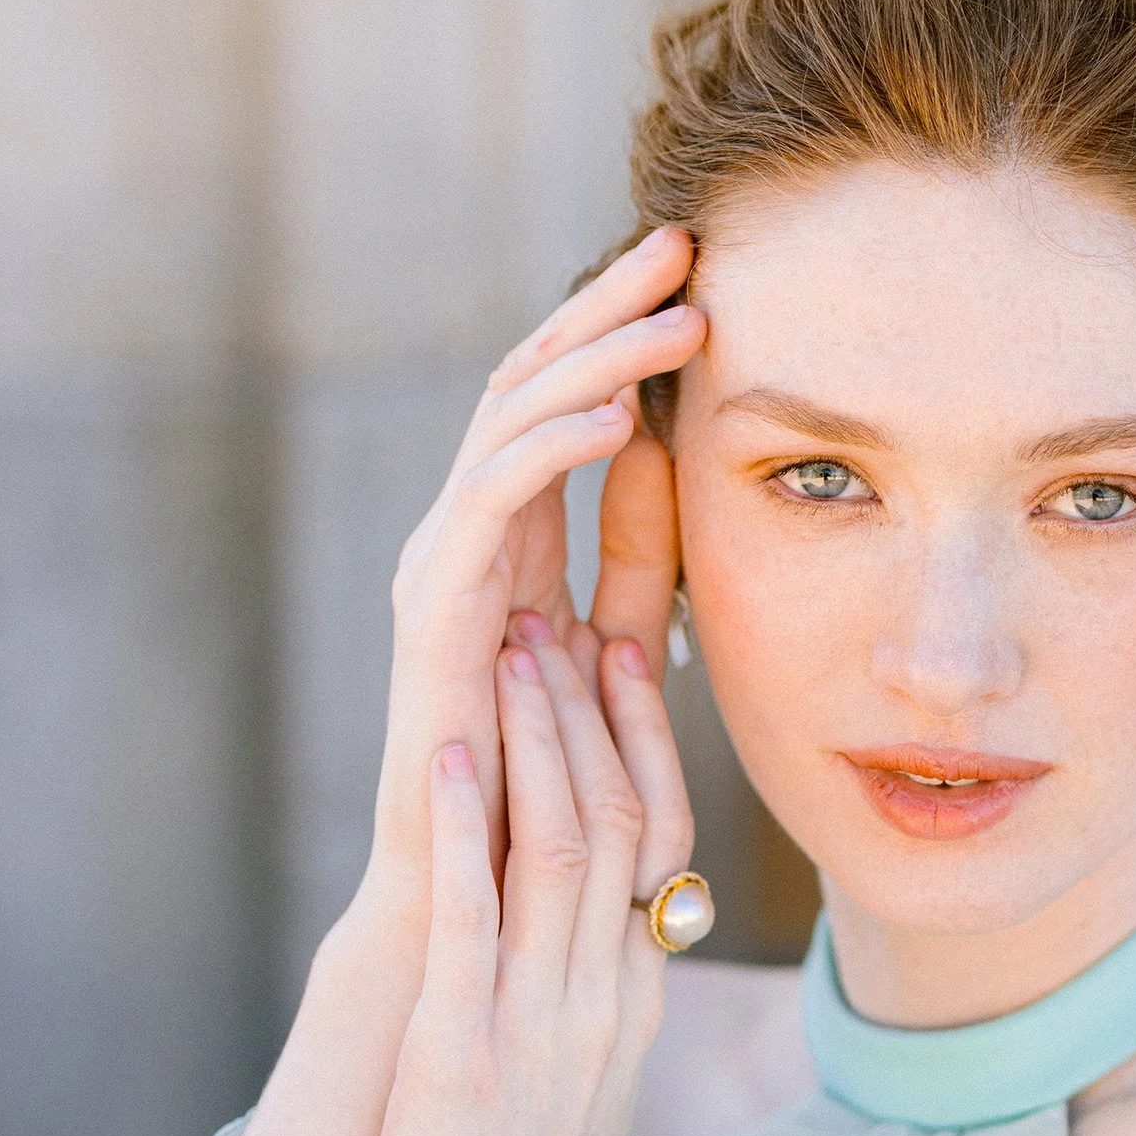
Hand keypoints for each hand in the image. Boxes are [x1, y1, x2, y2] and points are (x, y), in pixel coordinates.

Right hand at [352, 227, 702, 943]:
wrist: (468, 895)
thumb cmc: (543, 789)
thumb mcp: (617, 649)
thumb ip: (639, 560)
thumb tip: (672, 456)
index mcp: (507, 537)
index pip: (563, 400)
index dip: (620, 329)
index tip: (700, 269)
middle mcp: (465, 535)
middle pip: (531, 382)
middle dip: (605, 306)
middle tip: (683, 240)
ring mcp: (441, 567)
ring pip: (511, 424)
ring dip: (598, 360)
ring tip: (680, 315)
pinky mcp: (435, 614)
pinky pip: (493, 506)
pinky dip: (554, 452)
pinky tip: (620, 417)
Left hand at [357, 619, 695, 1135]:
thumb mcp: (571, 1097)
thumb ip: (581, 1008)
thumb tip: (586, 944)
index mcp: (624, 1005)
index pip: (656, 843)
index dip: (640, 741)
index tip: (622, 655)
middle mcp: (599, 999)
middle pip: (621, 818)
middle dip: (593, 709)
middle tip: (565, 611)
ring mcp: (540, 1022)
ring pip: (562, 848)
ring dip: (537, 738)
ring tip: (513, 644)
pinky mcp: (465, 1052)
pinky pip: (474, 919)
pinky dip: (463, 828)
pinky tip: (442, 750)